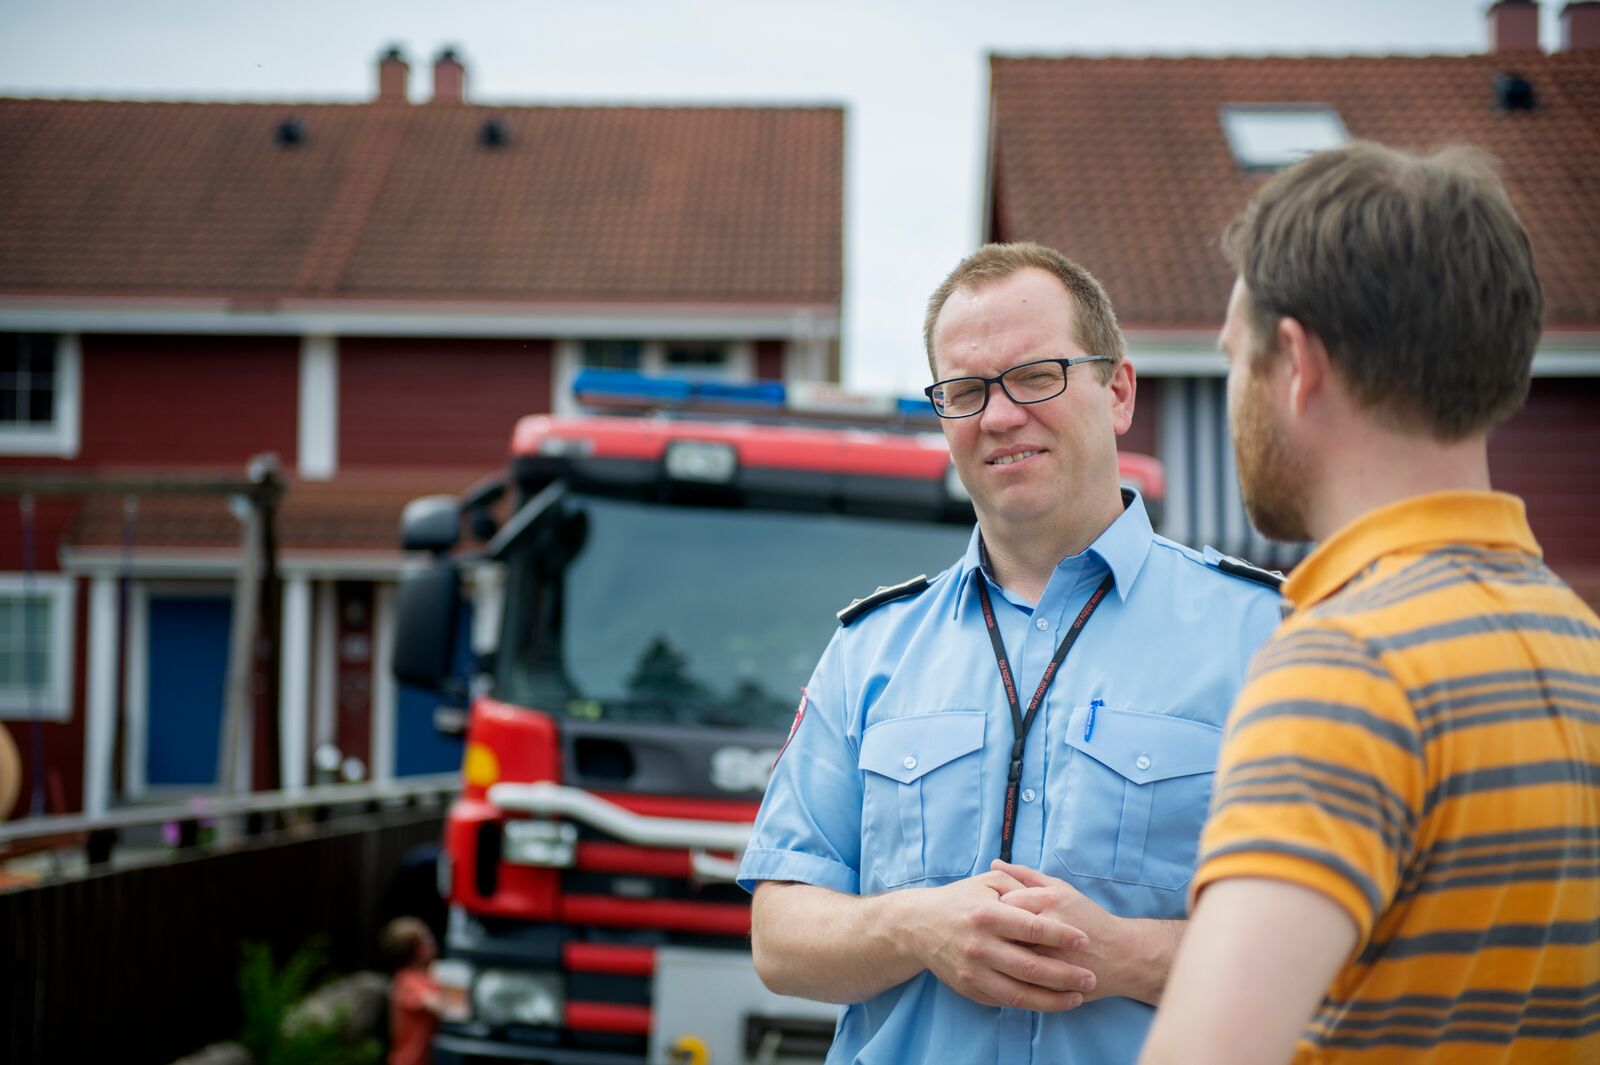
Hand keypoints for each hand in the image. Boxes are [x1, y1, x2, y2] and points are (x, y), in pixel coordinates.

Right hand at [903, 868, 1097, 1011]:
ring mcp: (973, 971)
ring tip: (1077, 996)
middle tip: (1090, 978)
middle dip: (1066, 975)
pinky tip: (1051, 1000)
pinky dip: (1031, 1004)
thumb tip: (1051, 898)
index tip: (1084, 941)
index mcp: (987, 916)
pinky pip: (1005, 1001)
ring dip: (1053, 998)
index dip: (1061, 936)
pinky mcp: (970, 989)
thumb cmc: (961, 900)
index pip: (1032, 929)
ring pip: (1020, 993)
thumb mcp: (987, 882)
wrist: (919, 926)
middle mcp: (979, 946)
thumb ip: (1019, 886)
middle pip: (1031, 967)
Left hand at [994, 860, 1176, 1004]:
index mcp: (1049, 900)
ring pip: (1009, 955)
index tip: (992, 916)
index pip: (1004, 902)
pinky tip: (1007, 970)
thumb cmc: (1087, 917)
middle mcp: (1049, 926)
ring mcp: (1051, 955)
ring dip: (1000, 955)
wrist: (1122, 955)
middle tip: (992, 936)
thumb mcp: (1059, 889)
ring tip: (1000, 952)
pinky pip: (1020, 977)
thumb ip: (1025, 875)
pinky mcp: (1055, 979)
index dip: (992, 910)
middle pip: (1003, 929)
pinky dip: (1009, 974)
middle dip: (993, 934)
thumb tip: (994, 863)